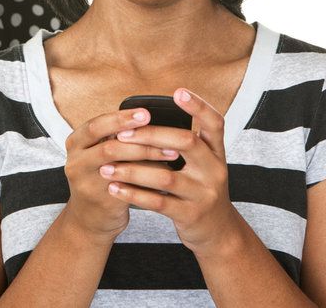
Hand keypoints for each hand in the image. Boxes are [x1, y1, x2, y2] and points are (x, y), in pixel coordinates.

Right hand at [62, 107, 180, 243]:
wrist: (89, 217)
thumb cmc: (100, 175)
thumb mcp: (98, 152)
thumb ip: (114, 136)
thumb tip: (150, 118)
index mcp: (76, 142)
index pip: (97, 125)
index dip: (121, 118)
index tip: (145, 113)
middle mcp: (76, 161)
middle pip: (107, 145)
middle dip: (137, 137)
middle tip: (164, 133)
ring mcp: (86, 183)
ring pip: (118, 166)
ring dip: (146, 156)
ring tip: (171, 151)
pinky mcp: (101, 200)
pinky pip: (127, 186)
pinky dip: (147, 177)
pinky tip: (166, 172)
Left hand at [102, 88, 239, 256]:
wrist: (218, 232)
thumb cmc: (200, 189)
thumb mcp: (203, 164)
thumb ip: (184, 143)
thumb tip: (144, 117)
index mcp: (216, 153)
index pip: (215, 123)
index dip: (198, 106)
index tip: (178, 92)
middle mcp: (215, 170)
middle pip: (185, 142)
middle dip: (150, 135)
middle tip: (121, 134)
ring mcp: (204, 194)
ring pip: (165, 176)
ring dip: (132, 170)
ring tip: (106, 167)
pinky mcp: (191, 215)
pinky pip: (158, 202)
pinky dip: (133, 194)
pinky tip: (114, 188)